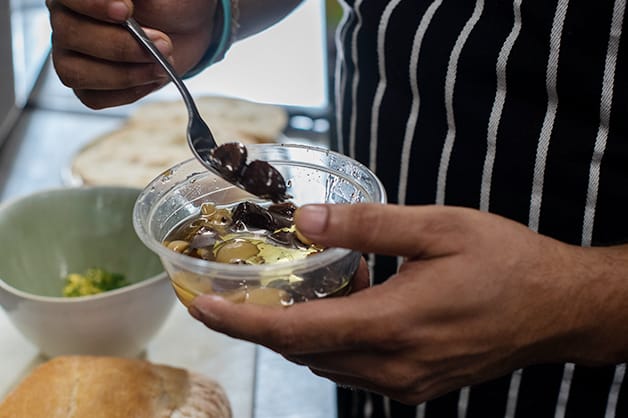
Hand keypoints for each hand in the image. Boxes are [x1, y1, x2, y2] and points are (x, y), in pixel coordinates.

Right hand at [46, 0, 216, 107]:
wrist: (184, 27)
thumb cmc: (166, 3)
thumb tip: (123, 3)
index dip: (93, 5)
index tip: (127, 11)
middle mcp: (65, 21)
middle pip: (70, 36)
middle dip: (121, 46)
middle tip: (161, 43)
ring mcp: (71, 57)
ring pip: (76, 73)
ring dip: (125, 75)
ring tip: (160, 66)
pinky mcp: (88, 87)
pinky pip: (94, 98)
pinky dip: (128, 93)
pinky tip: (151, 78)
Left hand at [189, 203, 627, 403]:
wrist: (557, 308)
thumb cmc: (506, 263)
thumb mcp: (438, 227)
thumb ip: (366, 225)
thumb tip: (305, 219)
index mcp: (394, 323)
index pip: (295, 332)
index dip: (242, 323)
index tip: (204, 308)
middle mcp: (393, 365)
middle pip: (303, 351)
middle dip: (263, 324)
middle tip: (238, 291)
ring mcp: (405, 382)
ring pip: (328, 362)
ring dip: (302, 330)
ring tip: (300, 288)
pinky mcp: (416, 385)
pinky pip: (356, 367)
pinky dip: (335, 339)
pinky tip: (350, 305)